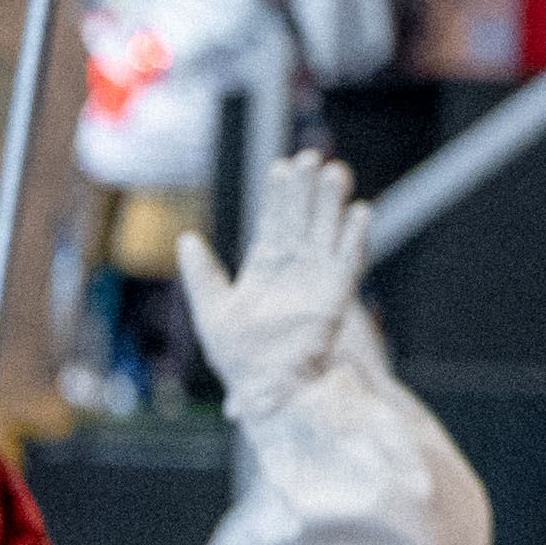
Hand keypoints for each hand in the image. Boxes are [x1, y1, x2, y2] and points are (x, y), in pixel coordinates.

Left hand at [179, 150, 367, 414]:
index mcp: (264, 269)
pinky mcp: (336, 298)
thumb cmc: (237, 356)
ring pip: (326, 233)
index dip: (278, 196)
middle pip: (302, 220)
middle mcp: (294, 270)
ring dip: (332, 204)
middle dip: (306, 190)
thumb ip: (201, 275)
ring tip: (335, 171)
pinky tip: (359, 211)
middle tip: (310, 157)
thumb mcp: (210, 310)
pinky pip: (348, 262)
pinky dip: (353, 238)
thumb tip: (186, 239)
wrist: (264, 387)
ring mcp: (317, 280)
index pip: (273, 223)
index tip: (280, 166)